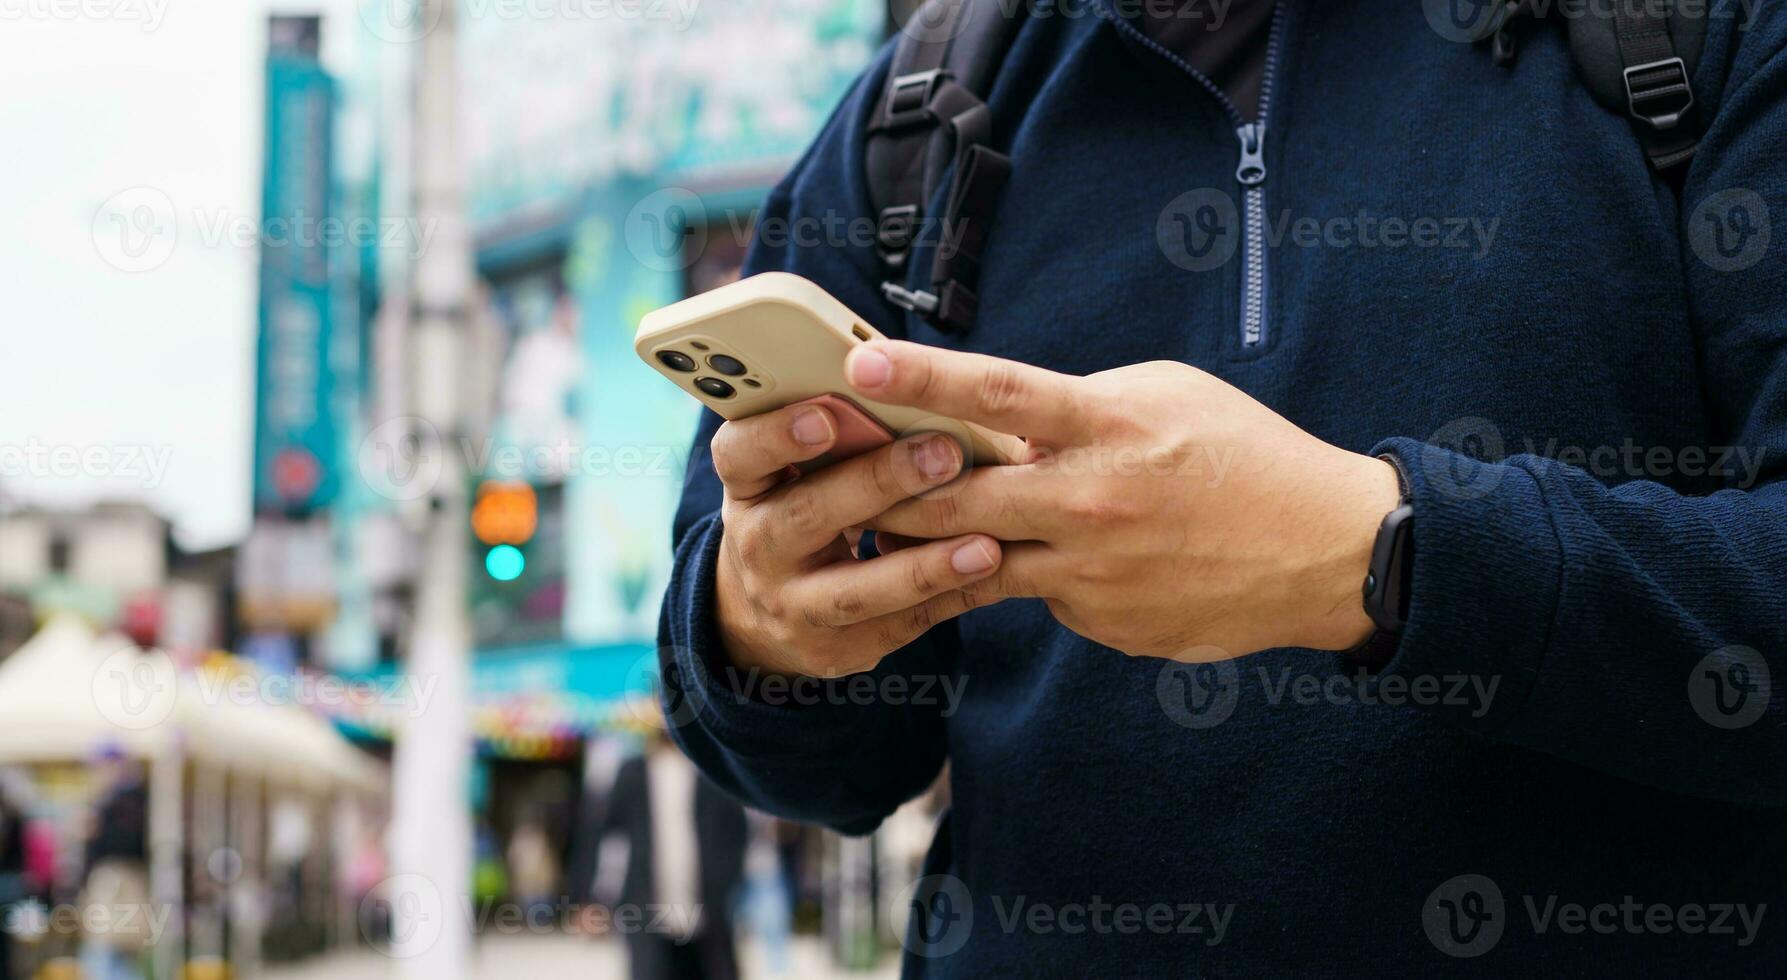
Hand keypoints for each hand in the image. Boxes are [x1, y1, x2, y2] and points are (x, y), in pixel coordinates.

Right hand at [708, 401, 1006, 677]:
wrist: (764, 614)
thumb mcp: (793, 473)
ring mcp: (793, 605)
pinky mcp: (836, 650)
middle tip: (944, 454)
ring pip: (857, 589)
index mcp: (748, 486)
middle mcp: (759, 546)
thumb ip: (839, 436)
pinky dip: (951, 596)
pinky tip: (996, 574)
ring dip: (925, 566)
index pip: (740, 453)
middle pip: (809, 514)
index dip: (778, 434)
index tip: (827, 414)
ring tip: (986, 544)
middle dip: (879, 483)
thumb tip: (917, 384)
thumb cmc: (801, 509)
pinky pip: (901, 624)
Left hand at [846, 341, 1401, 659]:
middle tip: (843, 473)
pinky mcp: (1099, 621)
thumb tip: (1004, 419)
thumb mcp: (1165, 396)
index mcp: (1109, 426)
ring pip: (978, 560)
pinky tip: (1059, 559)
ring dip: (936, 544)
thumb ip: (1079, 404)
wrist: (1322, 553)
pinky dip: (1029, 573)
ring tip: (900, 528)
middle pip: (956, 499)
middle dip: (889, 488)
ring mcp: (1092, 571)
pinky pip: (1037, 593)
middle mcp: (1091, 501)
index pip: (999, 394)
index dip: (925, 378)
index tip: (863, 364)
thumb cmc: (1244, 456)